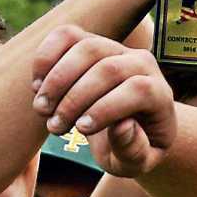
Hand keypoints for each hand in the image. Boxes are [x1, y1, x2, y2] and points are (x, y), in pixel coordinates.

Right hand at [31, 28, 175, 177]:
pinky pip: (66, 35)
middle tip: (53, 127)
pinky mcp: (90, 41)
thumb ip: (134, 150)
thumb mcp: (137, 162)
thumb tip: (122, 126)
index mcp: (159, 94)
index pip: (138, 90)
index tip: (80, 130)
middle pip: (108, 68)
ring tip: (42, 109)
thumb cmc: (132, 147)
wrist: (128, 125)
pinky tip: (37, 86)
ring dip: (57, 80)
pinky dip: (46, 57)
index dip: (106, 108)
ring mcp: (116, 48)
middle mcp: (142, 63)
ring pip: (86, 47)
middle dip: (75, 98)